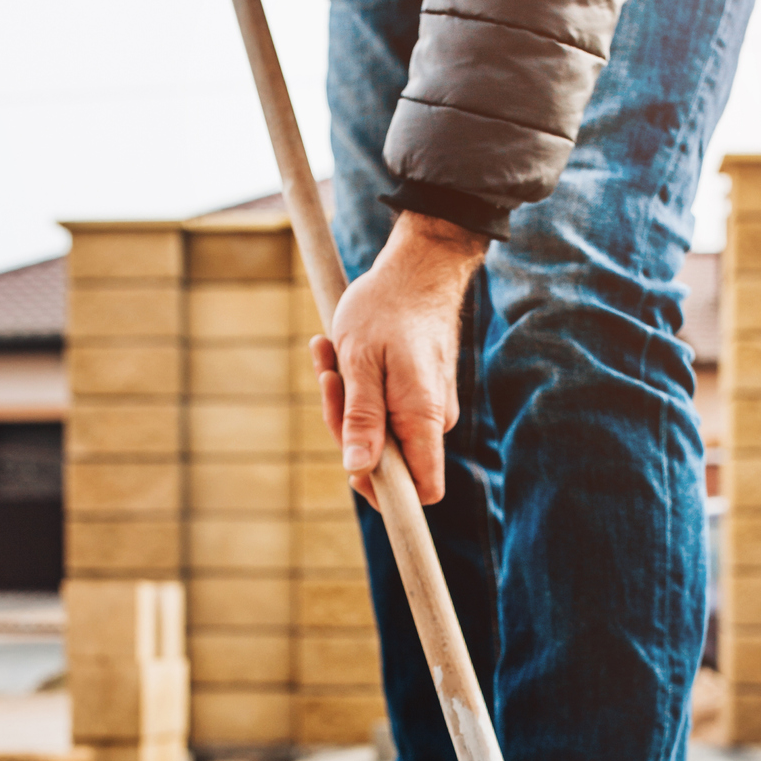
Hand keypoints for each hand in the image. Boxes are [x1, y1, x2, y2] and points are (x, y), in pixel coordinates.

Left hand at [312, 214, 488, 506]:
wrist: (418, 267)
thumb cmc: (388, 307)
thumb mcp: (361, 363)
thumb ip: (362, 420)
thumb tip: (359, 470)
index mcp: (424, 418)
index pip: (421, 490)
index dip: (387, 493)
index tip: (352, 472)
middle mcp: (432, 420)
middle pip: (386, 459)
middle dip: (344, 426)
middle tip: (327, 376)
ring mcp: (426, 407)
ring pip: (376, 430)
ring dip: (344, 399)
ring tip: (329, 351)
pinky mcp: (416, 393)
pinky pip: (380, 407)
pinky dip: (355, 386)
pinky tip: (338, 351)